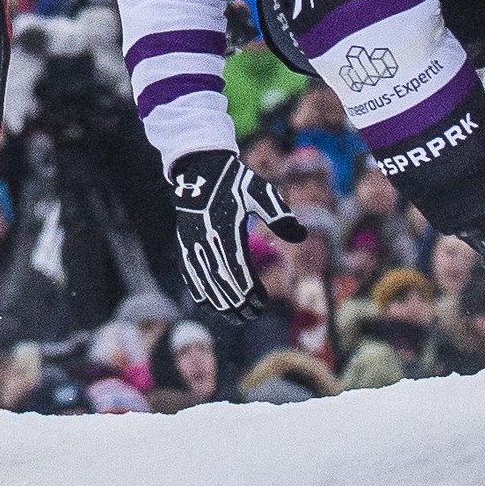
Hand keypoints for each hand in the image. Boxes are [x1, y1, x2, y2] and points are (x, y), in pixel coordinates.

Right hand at [166, 150, 305, 311]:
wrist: (199, 168)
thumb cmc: (235, 181)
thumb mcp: (260, 191)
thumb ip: (279, 214)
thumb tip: (301, 235)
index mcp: (226, 229)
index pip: (239, 271)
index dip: (250, 291)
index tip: (262, 303)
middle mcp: (206, 240)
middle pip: (222, 282)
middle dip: (237, 303)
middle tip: (252, 316)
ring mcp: (191, 243)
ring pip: (204, 282)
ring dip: (220, 303)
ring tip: (235, 316)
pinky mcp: (183, 243)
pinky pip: (189, 274)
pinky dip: (199, 291)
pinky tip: (210, 303)